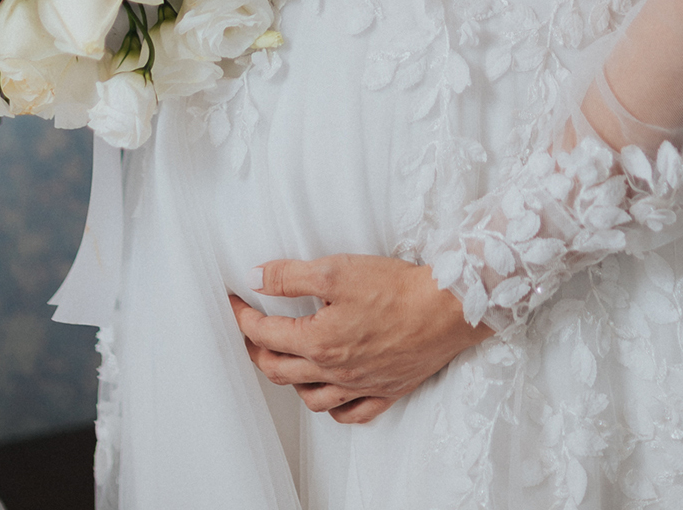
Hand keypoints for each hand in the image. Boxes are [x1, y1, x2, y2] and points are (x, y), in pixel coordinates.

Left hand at [228, 253, 490, 424]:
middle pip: (280, 369)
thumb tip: (256, 278)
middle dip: (257, 349)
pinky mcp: (387, 389)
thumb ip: (291, 276)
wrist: (446, 309)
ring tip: (284, 362)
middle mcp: (335, 370)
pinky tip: (330, 394)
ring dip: (290, 380)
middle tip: (250, 330)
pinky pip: (351, 413)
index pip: (266, 333)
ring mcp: (361, 385)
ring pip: (311, 397)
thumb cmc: (396, 288)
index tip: (236, 301)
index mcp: (319, 341)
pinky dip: (333, 407)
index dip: (244, 316)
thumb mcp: (336, 269)